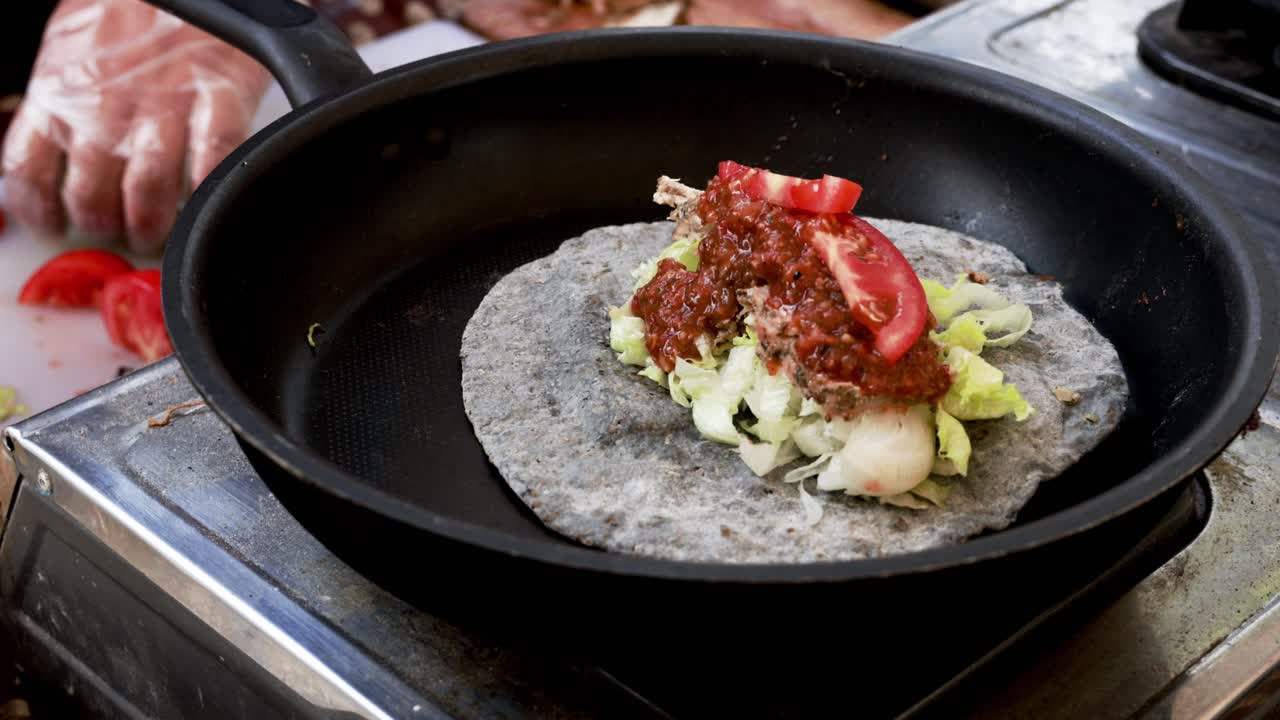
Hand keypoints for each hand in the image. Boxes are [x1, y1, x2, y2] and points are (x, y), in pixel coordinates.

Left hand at [1, 0, 271, 253]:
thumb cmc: (133, 5)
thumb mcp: (74, 41)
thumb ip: (62, 96)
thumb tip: (48, 153)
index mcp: (59, 83)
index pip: (29, 167)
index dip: (38, 210)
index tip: (53, 226)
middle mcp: (106, 98)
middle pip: (90, 191)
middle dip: (103, 225)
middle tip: (117, 233)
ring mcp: (165, 100)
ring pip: (148, 190)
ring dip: (151, 224)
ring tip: (157, 232)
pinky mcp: (220, 95)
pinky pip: (212, 161)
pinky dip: (209, 190)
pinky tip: (205, 200)